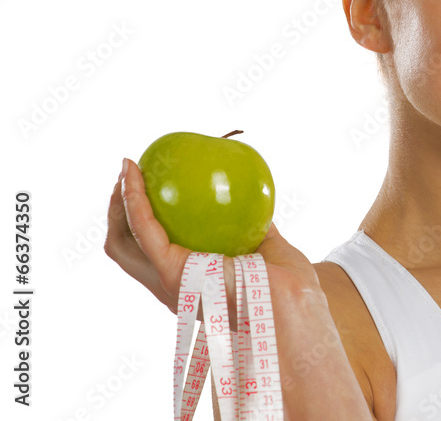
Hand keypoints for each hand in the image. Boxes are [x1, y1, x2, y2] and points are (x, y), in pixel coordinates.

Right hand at [105, 158, 374, 418]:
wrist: (293, 298)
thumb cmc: (289, 285)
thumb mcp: (270, 250)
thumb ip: (257, 230)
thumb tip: (256, 202)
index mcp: (191, 282)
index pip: (152, 254)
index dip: (140, 224)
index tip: (146, 186)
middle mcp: (172, 286)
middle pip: (126, 249)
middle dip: (118, 213)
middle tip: (129, 176)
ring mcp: (168, 281)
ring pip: (123, 242)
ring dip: (119, 204)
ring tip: (128, 170)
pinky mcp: (171, 272)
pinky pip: (144, 229)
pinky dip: (134, 201)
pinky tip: (135, 176)